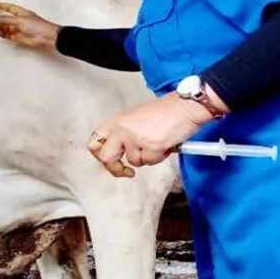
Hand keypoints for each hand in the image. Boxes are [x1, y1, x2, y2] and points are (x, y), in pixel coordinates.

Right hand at [0, 2, 61, 48]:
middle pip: (5, 18)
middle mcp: (19, 20)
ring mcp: (19, 28)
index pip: (7, 7)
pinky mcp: (19, 37)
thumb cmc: (37, 25)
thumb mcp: (18, 20)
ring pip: (5, 27)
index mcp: (20, 12)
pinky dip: (3, 34)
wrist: (46, 36)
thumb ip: (4, 20)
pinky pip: (8, 35)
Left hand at [87, 92, 216, 177]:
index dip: (100, 155)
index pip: (95, 142)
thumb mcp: (135, 119)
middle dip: (116, 168)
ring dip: (147, 157)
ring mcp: (135, 137)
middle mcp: (122, 128)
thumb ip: (124, 133)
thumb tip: (118, 153)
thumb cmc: (165, 112)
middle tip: (126, 171)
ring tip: (156, 142)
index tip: (110, 161)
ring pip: (134, 161)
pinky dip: (159, 156)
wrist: (184, 107)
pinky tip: (164, 143)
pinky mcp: (150, 145)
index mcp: (117, 121)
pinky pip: (151, 161)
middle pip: (106, 157)